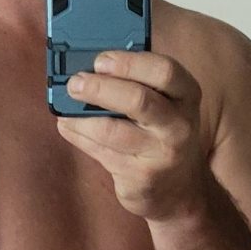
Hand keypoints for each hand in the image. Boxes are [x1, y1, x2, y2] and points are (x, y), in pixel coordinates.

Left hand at [56, 49, 209, 222]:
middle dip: (100, 89)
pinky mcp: (140, 178)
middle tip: (75, 83)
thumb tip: (89, 64)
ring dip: (81, 118)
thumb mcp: (165, 102)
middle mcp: (178, 125)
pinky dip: (79, 137)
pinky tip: (68, 126)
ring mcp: (160, 155)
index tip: (100, 60)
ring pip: (112, 131)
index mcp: (186, 95)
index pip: (164, 71)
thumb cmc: (162, 132)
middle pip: (138, 101)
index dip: (129, 63)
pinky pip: (102, 153)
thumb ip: (137, 81)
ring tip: (64, 108)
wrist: (179, 189)